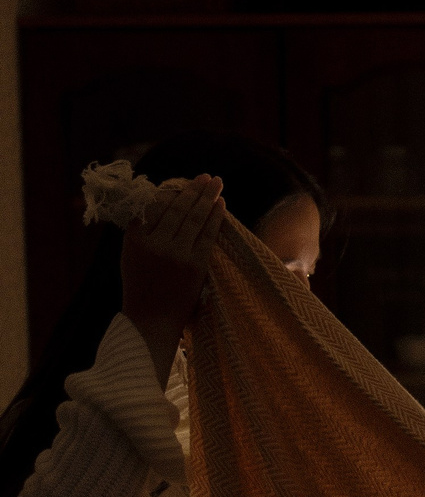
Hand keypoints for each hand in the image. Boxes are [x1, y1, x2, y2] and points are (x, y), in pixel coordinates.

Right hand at [120, 173, 225, 385]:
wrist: (151, 320)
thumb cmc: (142, 288)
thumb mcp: (132, 256)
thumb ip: (142, 231)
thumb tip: (160, 206)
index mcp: (135, 238)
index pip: (155, 207)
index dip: (170, 193)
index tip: (181, 183)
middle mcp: (154, 243)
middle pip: (176, 208)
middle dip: (193, 190)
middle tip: (206, 176)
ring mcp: (175, 253)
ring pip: (193, 218)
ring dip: (206, 198)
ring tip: (216, 182)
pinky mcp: (194, 265)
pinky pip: (207, 235)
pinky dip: (214, 218)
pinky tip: (221, 205)